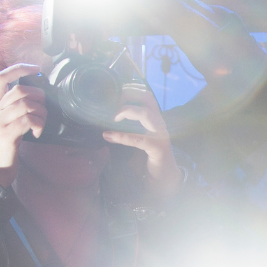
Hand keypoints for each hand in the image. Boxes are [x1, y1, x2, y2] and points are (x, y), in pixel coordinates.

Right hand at [0, 63, 46, 186]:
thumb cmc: (1, 145)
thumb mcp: (3, 121)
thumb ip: (10, 107)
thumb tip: (31, 96)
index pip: (1, 77)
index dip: (19, 68)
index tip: (36, 68)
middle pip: (19, 90)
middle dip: (39, 97)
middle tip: (43, 109)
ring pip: (26, 104)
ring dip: (41, 113)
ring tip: (40, 124)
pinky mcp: (6, 134)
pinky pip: (28, 120)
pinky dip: (38, 125)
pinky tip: (37, 133)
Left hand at [103, 82, 182, 197]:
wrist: (164, 178)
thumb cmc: (148, 158)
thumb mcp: (137, 138)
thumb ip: (126, 129)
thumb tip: (102, 121)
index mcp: (155, 119)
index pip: (146, 96)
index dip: (131, 89)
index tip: (113, 90)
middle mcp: (160, 123)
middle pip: (147, 98)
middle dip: (128, 95)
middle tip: (110, 99)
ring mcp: (161, 135)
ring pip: (145, 114)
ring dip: (126, 111)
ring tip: (111, 117)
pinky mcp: (159, 148)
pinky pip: (139, 139)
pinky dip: (123, 137)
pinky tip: (109, 136)